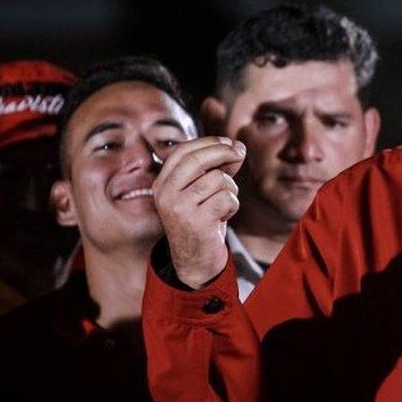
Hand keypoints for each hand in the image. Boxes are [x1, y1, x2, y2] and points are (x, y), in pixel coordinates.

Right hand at [153, 136, 245, 288]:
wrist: (195, 259)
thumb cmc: (202, 220)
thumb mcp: (205, 191)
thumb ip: (218, 167)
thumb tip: (238, 147)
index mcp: (162, 183)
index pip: (182, 151)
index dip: (207, 142)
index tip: (228, 142)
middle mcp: (165, 193)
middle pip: (197, 159)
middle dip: (223, 152)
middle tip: (239, 153)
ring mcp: (178, 208)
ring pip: (217, 179)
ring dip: (230, 189)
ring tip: (223, 204)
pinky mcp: (196, 221)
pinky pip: (226, 198)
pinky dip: (232, 205)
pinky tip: (224, 216)